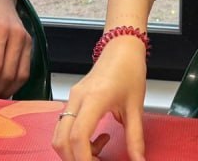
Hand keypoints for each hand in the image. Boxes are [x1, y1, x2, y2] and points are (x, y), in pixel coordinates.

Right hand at [53, 35, 146, 160]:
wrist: (121, 47)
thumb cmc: (129, 70)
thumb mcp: (136, 107)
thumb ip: (135, 137)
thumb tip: (139, 160)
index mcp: (94, 99)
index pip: (78, 136)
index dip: (83, 159)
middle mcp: (77, 99)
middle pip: (61, 140)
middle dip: (74, 159)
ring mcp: (71, 99)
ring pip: (59, 135)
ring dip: (74, 151)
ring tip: (98, 152)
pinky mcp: (72, 100)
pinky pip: (64, 126)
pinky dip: (75, 141)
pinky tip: (97, 138)